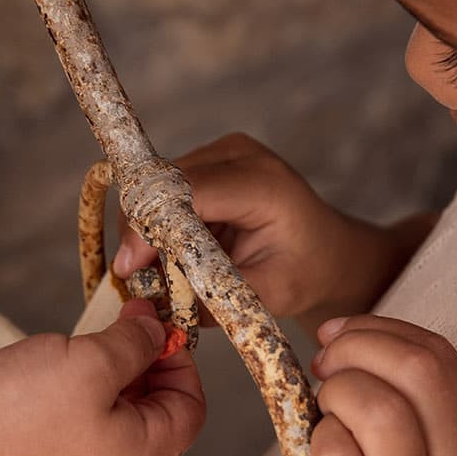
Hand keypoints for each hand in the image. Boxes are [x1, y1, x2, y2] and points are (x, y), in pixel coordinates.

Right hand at [0, 300, 204, 455]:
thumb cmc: (22, 407)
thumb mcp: (94, 360)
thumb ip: (135, 345)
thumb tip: (156, 332)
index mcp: (138, 454)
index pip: (190, 413)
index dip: (183, 365)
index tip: (157, 328)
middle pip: (153, 414)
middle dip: (146, 364)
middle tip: (124, 323)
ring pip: (113, 415)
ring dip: (110, 373)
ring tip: (87, 342)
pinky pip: (78, 422)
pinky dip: (80, 390)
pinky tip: (56, 365)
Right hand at [113, 134, 418, 332]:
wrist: (327, 250)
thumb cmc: (306, 272)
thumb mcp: (270, 295)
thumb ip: (217, 297)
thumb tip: (160, 303)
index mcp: (263, 184)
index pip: (187, 194)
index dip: (150, 229)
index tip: (129, 268)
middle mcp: (240, 155)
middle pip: (164, 184)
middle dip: (142, 232)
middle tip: (136, 278)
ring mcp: (221, 152)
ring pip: (156, 186)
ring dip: (147, 229)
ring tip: (157, 270)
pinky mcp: (207, 160)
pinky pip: (163, 189)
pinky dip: (157, 223)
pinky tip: (170, 252)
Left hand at [307, 315, 456, 455]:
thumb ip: (413, 407)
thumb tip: (342, 342)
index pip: (438, 353)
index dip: (379, 330)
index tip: (339, 337)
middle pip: (414, 369)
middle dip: (355, 350)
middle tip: (326, 368)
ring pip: (375, 407)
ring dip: (335, 393)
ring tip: (324, 415)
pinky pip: (334, 455)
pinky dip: (317, 438)